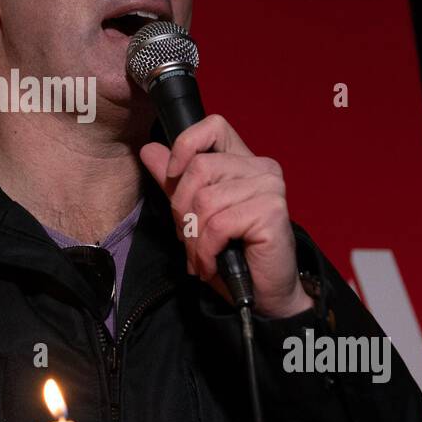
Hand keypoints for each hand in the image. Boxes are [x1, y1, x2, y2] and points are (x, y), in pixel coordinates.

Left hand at [139, 115, 313, 319]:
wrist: (263, 295)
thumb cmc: (231, 254)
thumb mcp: (194, 214)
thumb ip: (174, 181)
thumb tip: (150, 150)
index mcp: (244, 161)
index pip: (214, 126)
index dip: (186, 145)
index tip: (172, 176)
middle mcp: (261, 168)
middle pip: (200, 169)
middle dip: (182, 210)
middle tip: (188, 237)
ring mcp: (269, 187)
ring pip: (205, 200)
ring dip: (193, 237)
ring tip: (200, 256)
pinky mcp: (271, 211)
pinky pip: (218, 225)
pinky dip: (205, 250)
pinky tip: (210, 264)